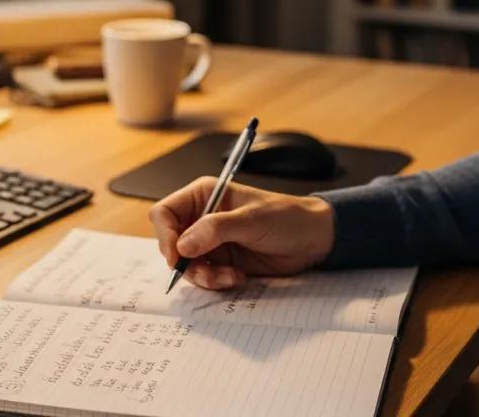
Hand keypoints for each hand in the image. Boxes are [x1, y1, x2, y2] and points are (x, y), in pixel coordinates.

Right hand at [147, 177, 335, 290]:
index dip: (166, 235)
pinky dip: (215, 282)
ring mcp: (210, 242)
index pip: (165, 213)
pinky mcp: (221, 262)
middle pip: (171, 244)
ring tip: (229, 276)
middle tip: (207, 272)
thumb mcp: (251, 220)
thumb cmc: (286, 218)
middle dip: (186, 263)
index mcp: (203, 195)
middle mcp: (201, 218)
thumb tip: (182, 245)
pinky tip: (237, 277)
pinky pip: (204, 277)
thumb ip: (215, 230)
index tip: (177, 257)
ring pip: (186, 265)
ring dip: (204, 276)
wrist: (313, 240)